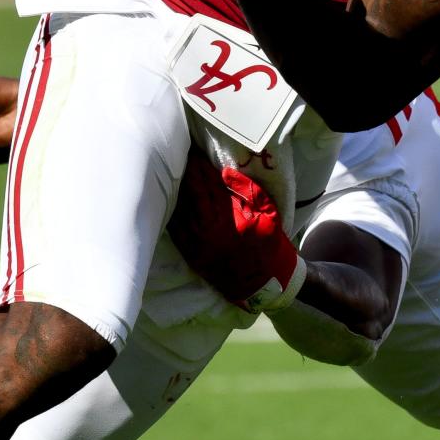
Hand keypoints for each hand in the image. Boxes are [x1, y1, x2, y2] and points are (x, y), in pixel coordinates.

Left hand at [167, 150, 305, 312]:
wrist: (264, 283)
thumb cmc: (269, 245)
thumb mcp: (269, 214)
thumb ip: (249, 191)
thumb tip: (225, 172)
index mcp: (232, 219)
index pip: (211, 187)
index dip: (202, 170)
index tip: (196, 156)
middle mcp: (212, 232)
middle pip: (193, 197)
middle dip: (187, 177)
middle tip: (181, 160)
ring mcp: (200, 246)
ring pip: (182, 213)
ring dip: (177, 193)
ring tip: (173, 175)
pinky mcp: (193, 256)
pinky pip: (176, 232)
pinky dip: (172, 215)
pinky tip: (170, 202)